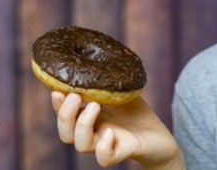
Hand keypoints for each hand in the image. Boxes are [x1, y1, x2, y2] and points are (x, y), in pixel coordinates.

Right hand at [52, 92, 183, 168]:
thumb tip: (97, 56)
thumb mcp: (121, 91)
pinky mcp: (121, 152)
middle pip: (65, 133)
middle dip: (64, 115)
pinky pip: (104, 158)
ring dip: (83, 125)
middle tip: (75, 96)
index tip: (57, 89)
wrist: (159, 136)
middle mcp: (93, 132)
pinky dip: (103, 147)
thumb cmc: (136, 113)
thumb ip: (107, 80)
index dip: (57, 104)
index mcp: (89, 118)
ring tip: (95, 106)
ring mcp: (105, 143)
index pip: (64, 114)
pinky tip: (111, 132)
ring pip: (80, 145)